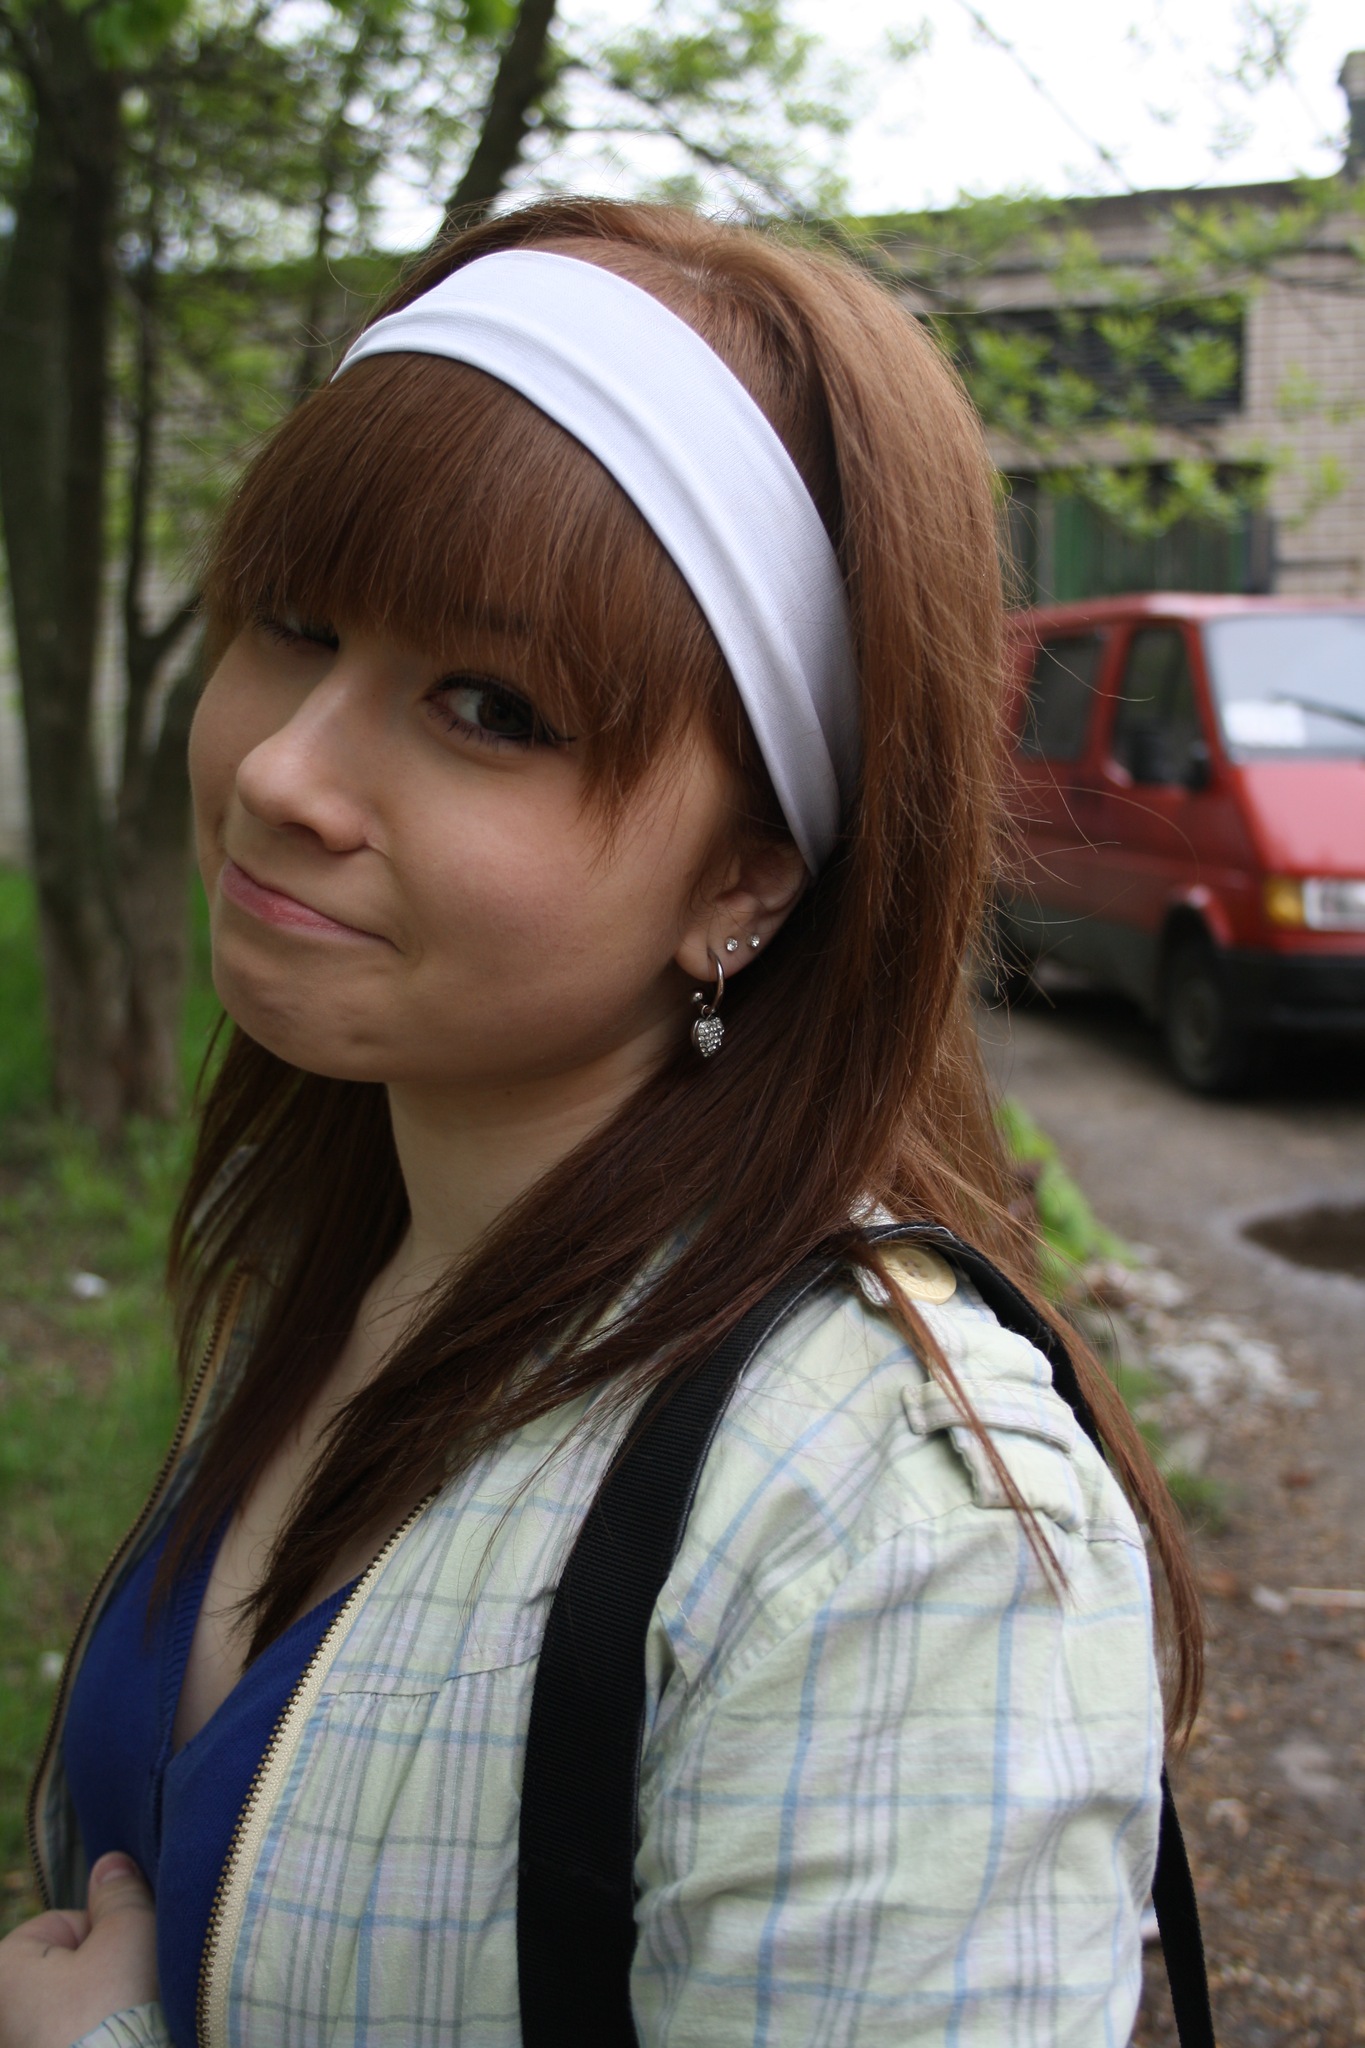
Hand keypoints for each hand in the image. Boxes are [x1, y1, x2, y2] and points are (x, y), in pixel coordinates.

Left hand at [0, 1853, 157, 2047]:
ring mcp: (21, 2044)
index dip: (105, 1936)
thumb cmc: (120, 2016)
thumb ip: (119, 1893)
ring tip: (125, 2033)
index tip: (125, 1964)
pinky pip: (70, 2042)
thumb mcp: (130, 1933)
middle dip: (97, 1982)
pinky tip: (117, 2046)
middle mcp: (2, 2016)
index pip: (62, 1927)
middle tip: (128, 2001)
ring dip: (94, 2020)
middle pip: (62, 1977)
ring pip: (65, 2019)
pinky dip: (93, 2045)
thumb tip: (110, 1864)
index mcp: (2, 1970)